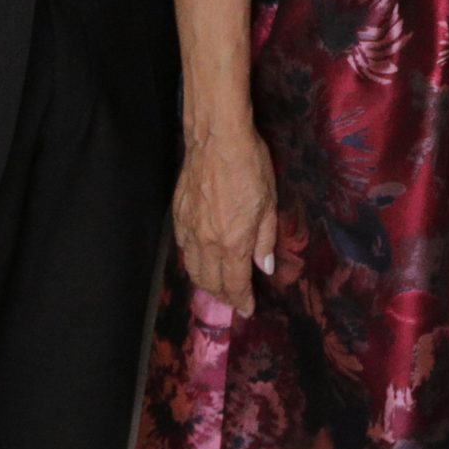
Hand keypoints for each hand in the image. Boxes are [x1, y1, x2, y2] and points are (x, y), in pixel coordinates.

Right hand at [172, 123, 276, 314]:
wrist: (218, 139)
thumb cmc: (251, 167)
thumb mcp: (269, 203)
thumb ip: (265, 240)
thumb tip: (263, 268)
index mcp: (232, 243)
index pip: (234, 284)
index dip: (241, 301)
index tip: (248, 309)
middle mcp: (207, 242)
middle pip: (211, 282)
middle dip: (223, 297)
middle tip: (234, 302)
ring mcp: (189, 229)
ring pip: (193, 268)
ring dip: (205, 283)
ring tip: (216, 289)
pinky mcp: (178, 215)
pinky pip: (183, 249)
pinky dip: (192, 262)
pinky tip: (199, 261)